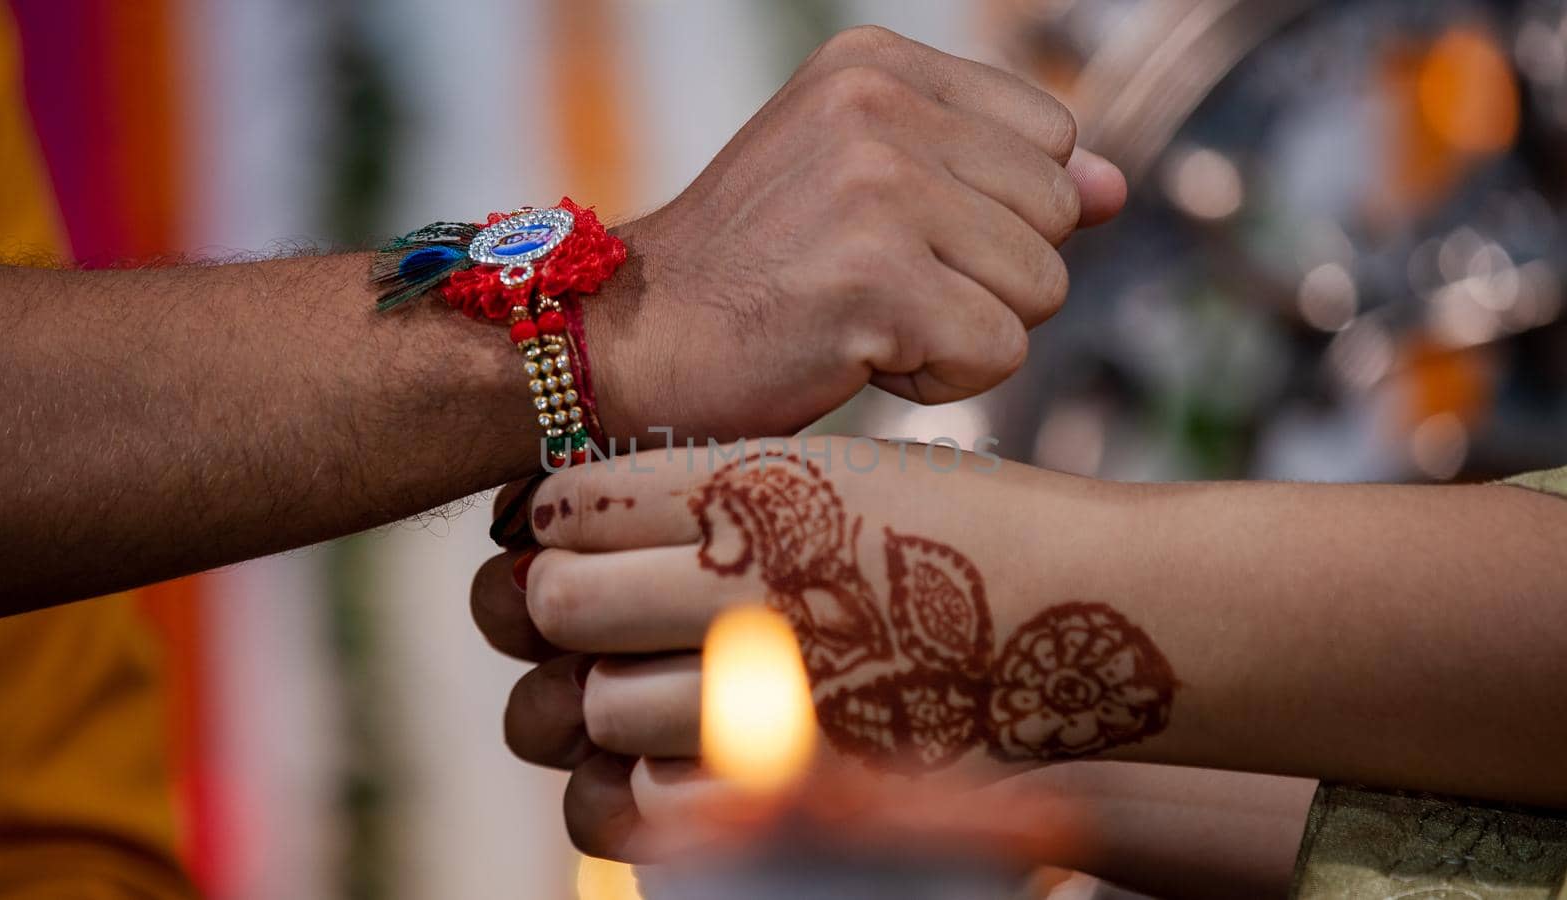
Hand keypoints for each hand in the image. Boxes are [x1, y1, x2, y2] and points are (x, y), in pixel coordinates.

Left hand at [474, 439, 1177, 857]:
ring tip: (641, 683)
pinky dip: (637, 786)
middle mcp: (756, 579)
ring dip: (600, 700)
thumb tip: (584, 520)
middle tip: (585, 611)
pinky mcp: (810, 772)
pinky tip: (667, 757)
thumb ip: (719, 486)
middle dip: (553, 607)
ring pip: (596, 706)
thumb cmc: (965, 525)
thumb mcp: (839, 466)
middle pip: (560, 602)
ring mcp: (781, 682)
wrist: (1093, 606)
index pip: (571, 501)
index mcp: (758, 486)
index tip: (573, 533)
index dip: (554, 521)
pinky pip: (652, 800)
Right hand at [587, 26, 1125, 442]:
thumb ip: (994, 172)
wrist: (630, 340)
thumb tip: (1114, 187)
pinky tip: (857, 359)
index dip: (992, 215)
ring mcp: (877, 187)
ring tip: (863, 320)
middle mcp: (880, 106)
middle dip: (985, 276)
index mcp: (878, 65)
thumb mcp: (868, 186)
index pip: (1050, 139)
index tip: (894, 238)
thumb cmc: (751, 273)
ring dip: (965, 330)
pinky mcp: (877, 279)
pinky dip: (940, 380)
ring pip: (1042, 286)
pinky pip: (1000, 352)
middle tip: (874, 287)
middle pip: (1055, 215)